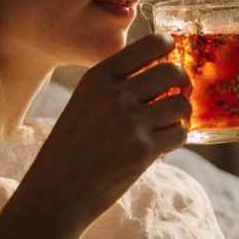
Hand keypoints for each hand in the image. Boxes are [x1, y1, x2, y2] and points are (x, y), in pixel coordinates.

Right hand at [20, 33, 190, 230]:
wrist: (55, 194)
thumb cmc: (72, 147)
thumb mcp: (84, 102)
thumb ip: (118, 85)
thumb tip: (166, 71)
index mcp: (98, 77)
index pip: (151, 44)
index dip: (169, 46)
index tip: (172, 56)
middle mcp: (114, 95)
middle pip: (172, 71)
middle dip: (183, 81)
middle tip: (180, 92)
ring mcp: (130, 124)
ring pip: (182, 103)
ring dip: (182, 113)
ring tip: (169, 122)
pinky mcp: (143, 152)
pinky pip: (180, 133)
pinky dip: (176, 138)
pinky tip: (161, 144)